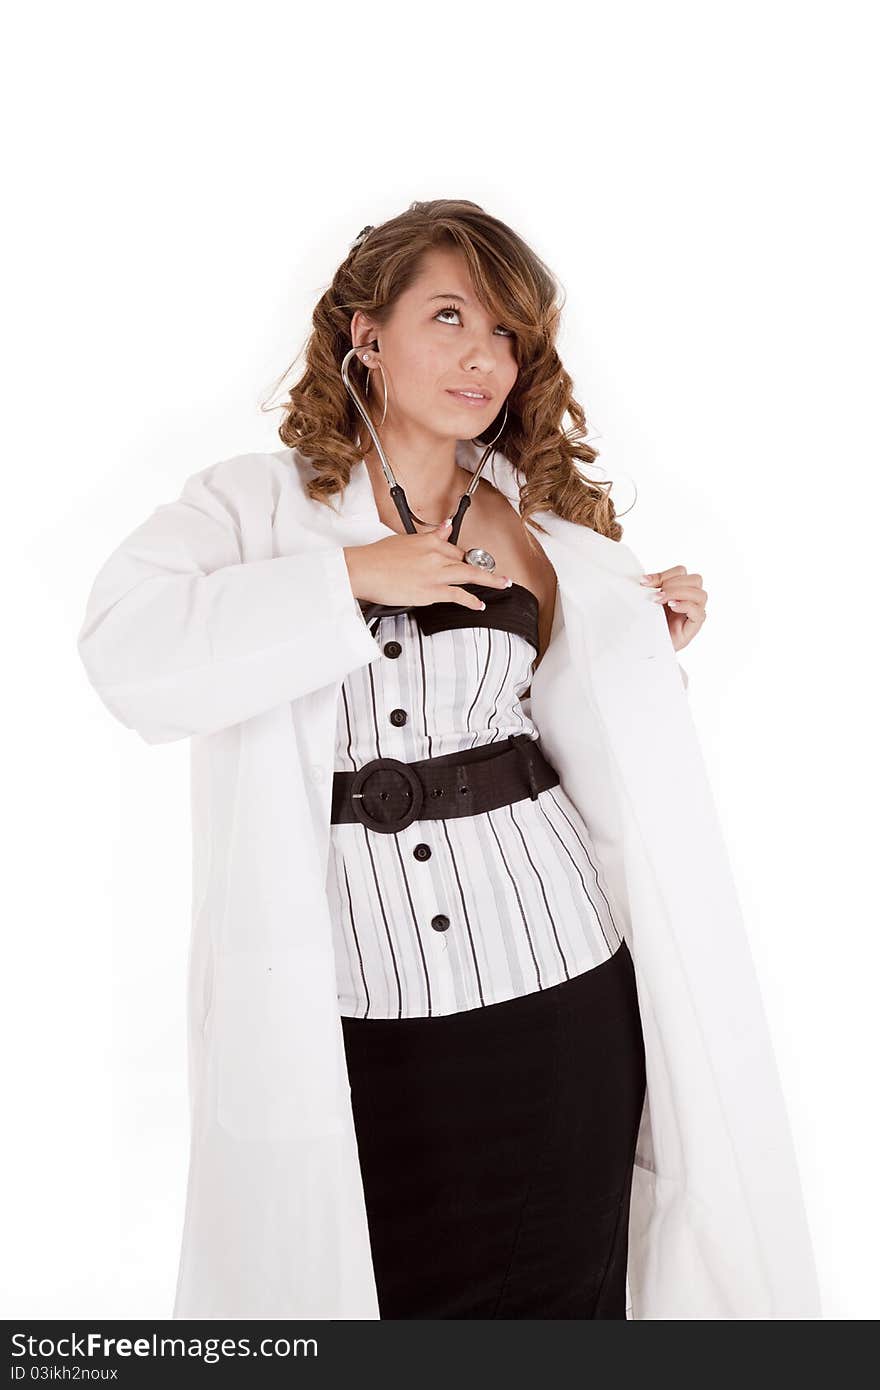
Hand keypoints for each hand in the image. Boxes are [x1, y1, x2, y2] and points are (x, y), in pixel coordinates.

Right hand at [344, 520, 512, 611]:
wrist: (364, 569)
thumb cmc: (378, 557)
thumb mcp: (406, 539)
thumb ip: (430, 535)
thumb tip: (445, 527)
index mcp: (429, 541)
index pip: (454, 548)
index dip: (463, 558)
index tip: (469, 563)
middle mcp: (436, 555)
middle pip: (467, 561)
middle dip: (485, 568)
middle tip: (499, 575)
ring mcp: (436, 574)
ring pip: (471, 575)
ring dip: (490, 580)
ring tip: (502, 583)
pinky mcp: (432, 591)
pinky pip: (458, 595)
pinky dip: (471, 600)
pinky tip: (479, 604)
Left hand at [640, 565, 706, 651]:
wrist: (649, 644)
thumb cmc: (650, 622)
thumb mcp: (649, 601)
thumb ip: (651, 589)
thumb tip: (644, 580)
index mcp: (681, 589)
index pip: (681, 572)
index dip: (663, 574)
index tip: (644, 582)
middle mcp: (692, 598)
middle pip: (695, 579)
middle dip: (672, 583)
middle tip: (655, 594)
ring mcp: (696, 611)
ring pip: (700, 594)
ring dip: (678, 593)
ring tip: (660, 600)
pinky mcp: (695, 625)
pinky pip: (698, 611)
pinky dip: (685, 606)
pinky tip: (671, 607)